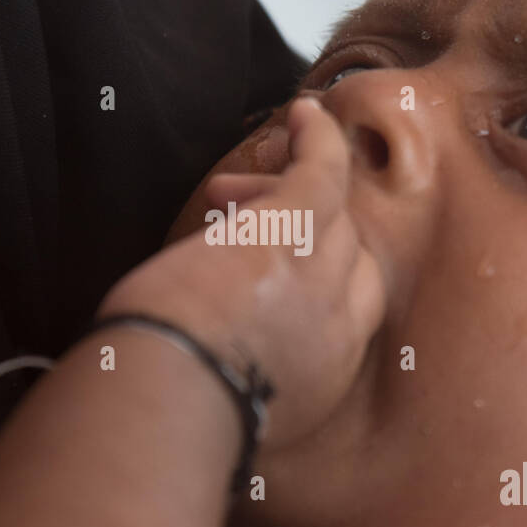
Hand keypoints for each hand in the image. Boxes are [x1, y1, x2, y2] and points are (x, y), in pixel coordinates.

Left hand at [96, 95, 386, 445]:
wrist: (172, 400)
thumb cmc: (174, 414)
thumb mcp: (230, 414)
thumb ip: (245, 385)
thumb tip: (222, 375)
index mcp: (326, 376)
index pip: (354, 312)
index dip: (330, 280)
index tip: (291, 272)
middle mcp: (339, 325)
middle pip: (347, 254)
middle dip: (308, 233)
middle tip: (245, 225)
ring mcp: (321, 273)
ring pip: (332, 210)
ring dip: (305, 178)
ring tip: (280, 150)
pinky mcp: (294, 229)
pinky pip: (323, 170)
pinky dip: (317, 138)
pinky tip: (305, 111)